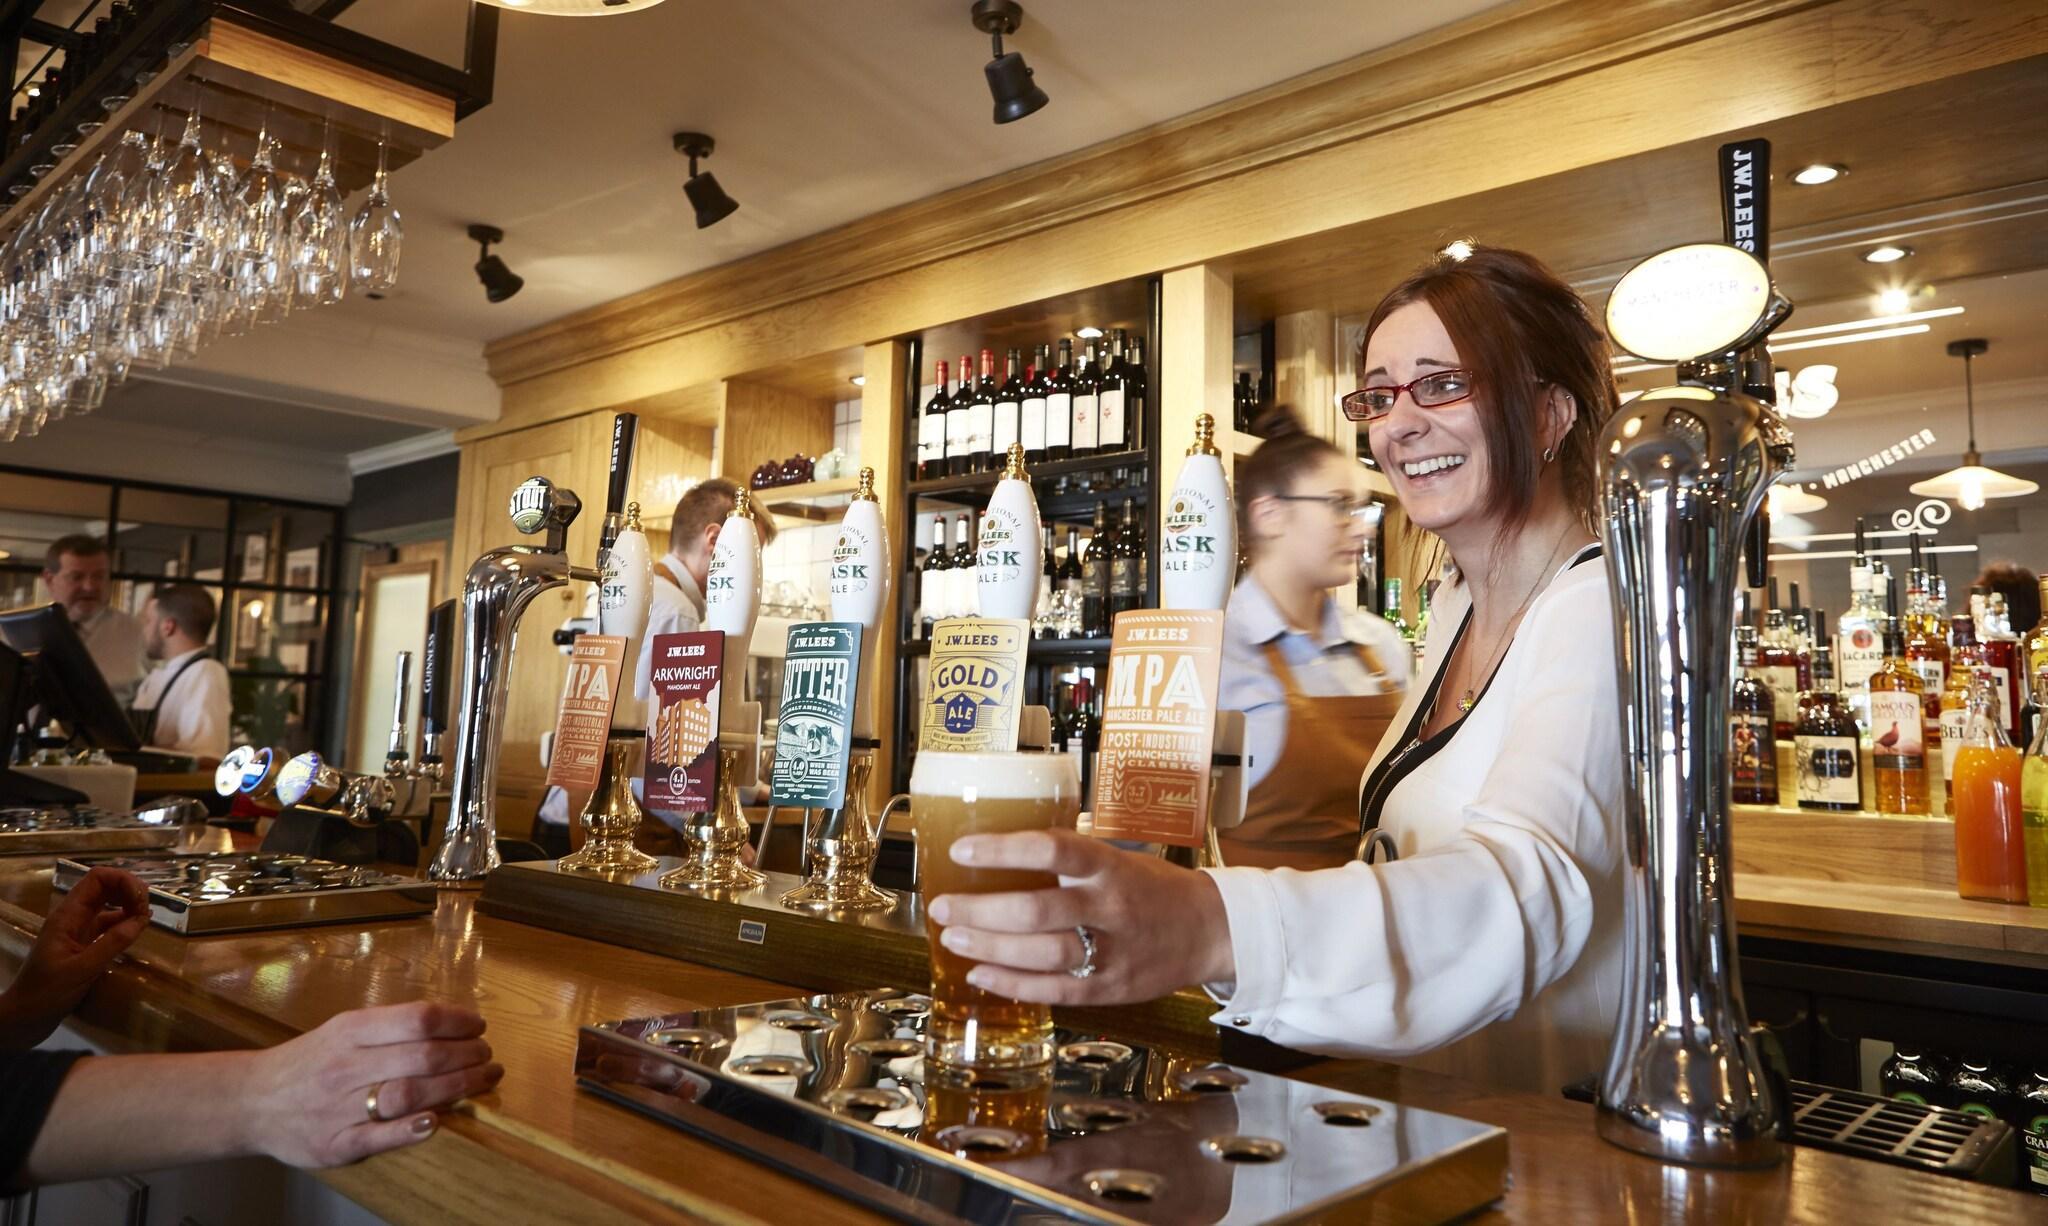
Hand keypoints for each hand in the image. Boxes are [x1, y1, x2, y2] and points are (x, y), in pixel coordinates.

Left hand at [0, 867, 149, 1046]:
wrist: (24, 1018)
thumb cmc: (46, 993)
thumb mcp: (82, 969)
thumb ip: (112, 943)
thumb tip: (143, 919)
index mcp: (67, 917)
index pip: (97, 879)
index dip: (124, 881)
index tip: (143, 902)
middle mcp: (73, 918)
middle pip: (104, 887)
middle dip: (129, 890)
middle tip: (148, 911)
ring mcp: (77, 931)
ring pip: (107, 905)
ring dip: (129, 905)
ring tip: (147, 919)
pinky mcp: (83, 946)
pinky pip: (107, 925)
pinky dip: (125, 922)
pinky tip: (137, 929)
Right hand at [241, 1001, 501, 1166]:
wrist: (250, 1100)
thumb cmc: (310, 1062)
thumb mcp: (344, 1029)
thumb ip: (391, 1028)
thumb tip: (453, 1025)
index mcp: (350, 1031)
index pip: (418, 1019)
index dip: (459, 1022)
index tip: (479, 1027)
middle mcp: (345, 1067)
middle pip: (423, 1057)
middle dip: (468, 1056)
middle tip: (488, 1057)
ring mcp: (339, 1108)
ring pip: (408, 1094)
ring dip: (456, 1088)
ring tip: (482, 1081)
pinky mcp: (334, 1145)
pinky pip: (379, 1137)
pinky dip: (412, 1129)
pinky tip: (437, 1120)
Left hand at [925, 830, 1234, 1005]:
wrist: (1210, 930)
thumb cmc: (1154, 889)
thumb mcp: (1117, 859)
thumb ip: (1069, 862)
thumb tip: (999, 857)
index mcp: (1110, 867)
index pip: (1052, 850)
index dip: (1003, 850)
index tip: (962, 850)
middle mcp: (1110, 907)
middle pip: (1036, 910)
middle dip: (980, 910)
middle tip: (942, 906)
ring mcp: (1112, 952)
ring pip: (1041, 954)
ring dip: (989, 948)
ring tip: (953, 938)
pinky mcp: (1111, 989)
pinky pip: (1054, 990)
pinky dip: (1012, 985)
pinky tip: (981, 975)